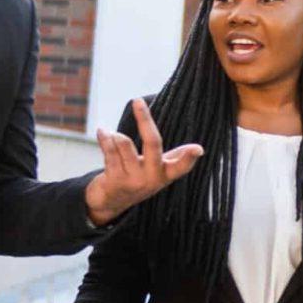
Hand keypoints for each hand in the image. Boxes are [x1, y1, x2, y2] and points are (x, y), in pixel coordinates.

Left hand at [84, 99, 203, 226]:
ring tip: (110, 133)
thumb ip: (177, 158)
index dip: (189, 158)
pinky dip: (105, 138)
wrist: (113, 201)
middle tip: (137, 100)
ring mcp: (132, 180)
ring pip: (124, 143)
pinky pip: (109, 151)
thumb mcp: (160, 170)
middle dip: (145, 120)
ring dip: (115, 134)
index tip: (198, 150)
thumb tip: (200, 149)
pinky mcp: (114, 180)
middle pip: (152, 143)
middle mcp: (151, 178)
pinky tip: (103, 132)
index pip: (181, 166)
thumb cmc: (140, 179)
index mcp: (165, 174)